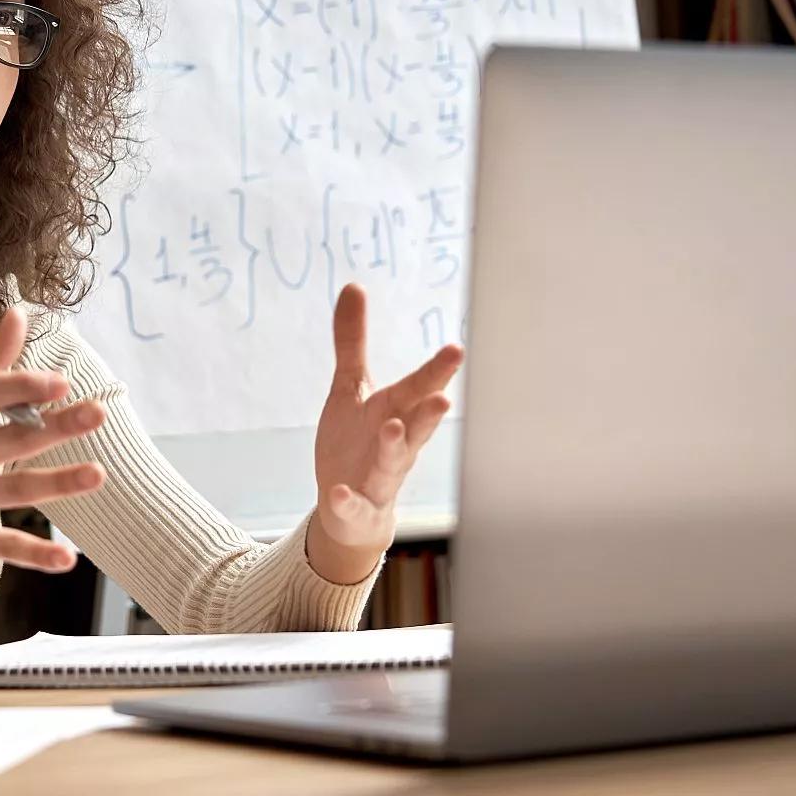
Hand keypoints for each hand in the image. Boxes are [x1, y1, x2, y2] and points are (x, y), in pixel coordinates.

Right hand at [0, 307, 107, 591]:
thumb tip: (19, 314)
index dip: (21, 386)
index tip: (60, 380)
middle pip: (9, 440)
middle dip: (55, 427)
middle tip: (97, 413)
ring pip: (14, 491)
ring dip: (58, 484)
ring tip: (98, 474)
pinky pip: (3, 547)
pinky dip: (35, 555)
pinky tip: (68, 559)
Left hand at [308, 284, 462, 583]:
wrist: (350, 510)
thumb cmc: (359, 442)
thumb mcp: (350, 389)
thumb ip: (352, 342)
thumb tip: (353, 285)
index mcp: (395, 412)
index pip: (418, 389)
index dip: (436, 372)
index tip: (456, 350)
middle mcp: (395, 444)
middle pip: (415, 426)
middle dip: (428, 413)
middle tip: (443, 399)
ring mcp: (378, 478)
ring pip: (393, 464)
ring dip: (395, 447)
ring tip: (393, 428)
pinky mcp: (357, 507)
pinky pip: (353, 504)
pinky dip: (347, 499)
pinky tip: (338, 492)